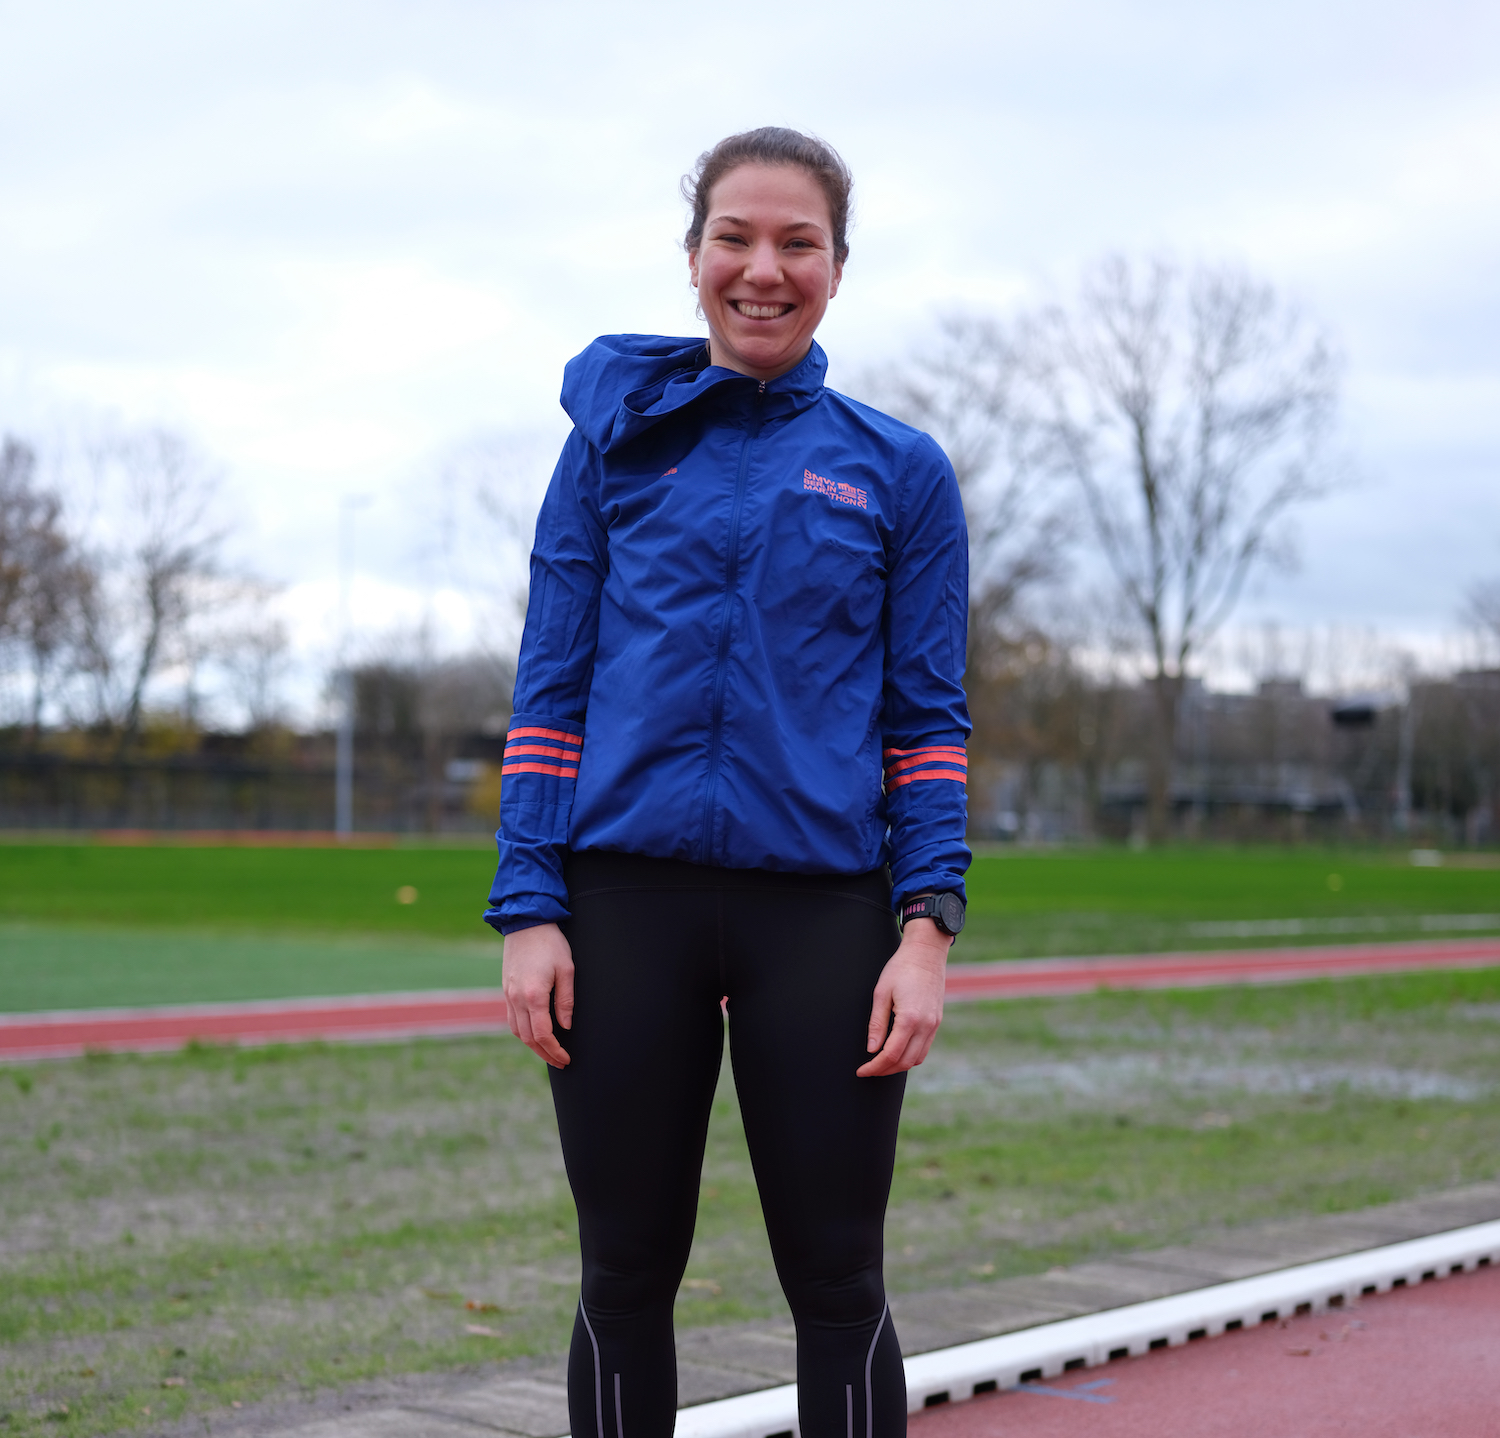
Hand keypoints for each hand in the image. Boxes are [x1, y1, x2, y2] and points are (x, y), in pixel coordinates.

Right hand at [501, 922, 574, 1067]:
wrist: (526, 922)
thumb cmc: (551, 943)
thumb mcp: (567, 969)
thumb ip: (566, 1000)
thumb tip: (566, 1027)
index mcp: (534, 995)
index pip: (543, 1034)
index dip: (555, 1050)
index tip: (566, 1059)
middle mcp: (516, 998)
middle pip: (528, 1038)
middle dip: (545, 1054)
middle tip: (560, 1062)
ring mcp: (508, 995)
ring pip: (517, 1031)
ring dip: (532, 1046)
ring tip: (549, 1052)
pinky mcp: (506, 989)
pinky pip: (511, 1019)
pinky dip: (522, 1032)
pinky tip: (534, 1034)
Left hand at [857, 918, 948, 1076]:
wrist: (926, 953)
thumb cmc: (901, 968)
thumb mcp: (881, 993)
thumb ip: (877, 1024)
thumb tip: (871, 1049)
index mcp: (910, 1019)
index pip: (891, 1054)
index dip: (875, 1066)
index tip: (862, 1070)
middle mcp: (926, 1025)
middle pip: (905, 1062)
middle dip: (885, 1070)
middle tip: (869, 1070)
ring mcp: (934, 1024)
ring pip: (917, 1058)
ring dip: (898, 1065)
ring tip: (881, 1064)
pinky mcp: (937, 1021)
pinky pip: (924, 1048)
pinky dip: (910, 1056)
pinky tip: (897, 1051)